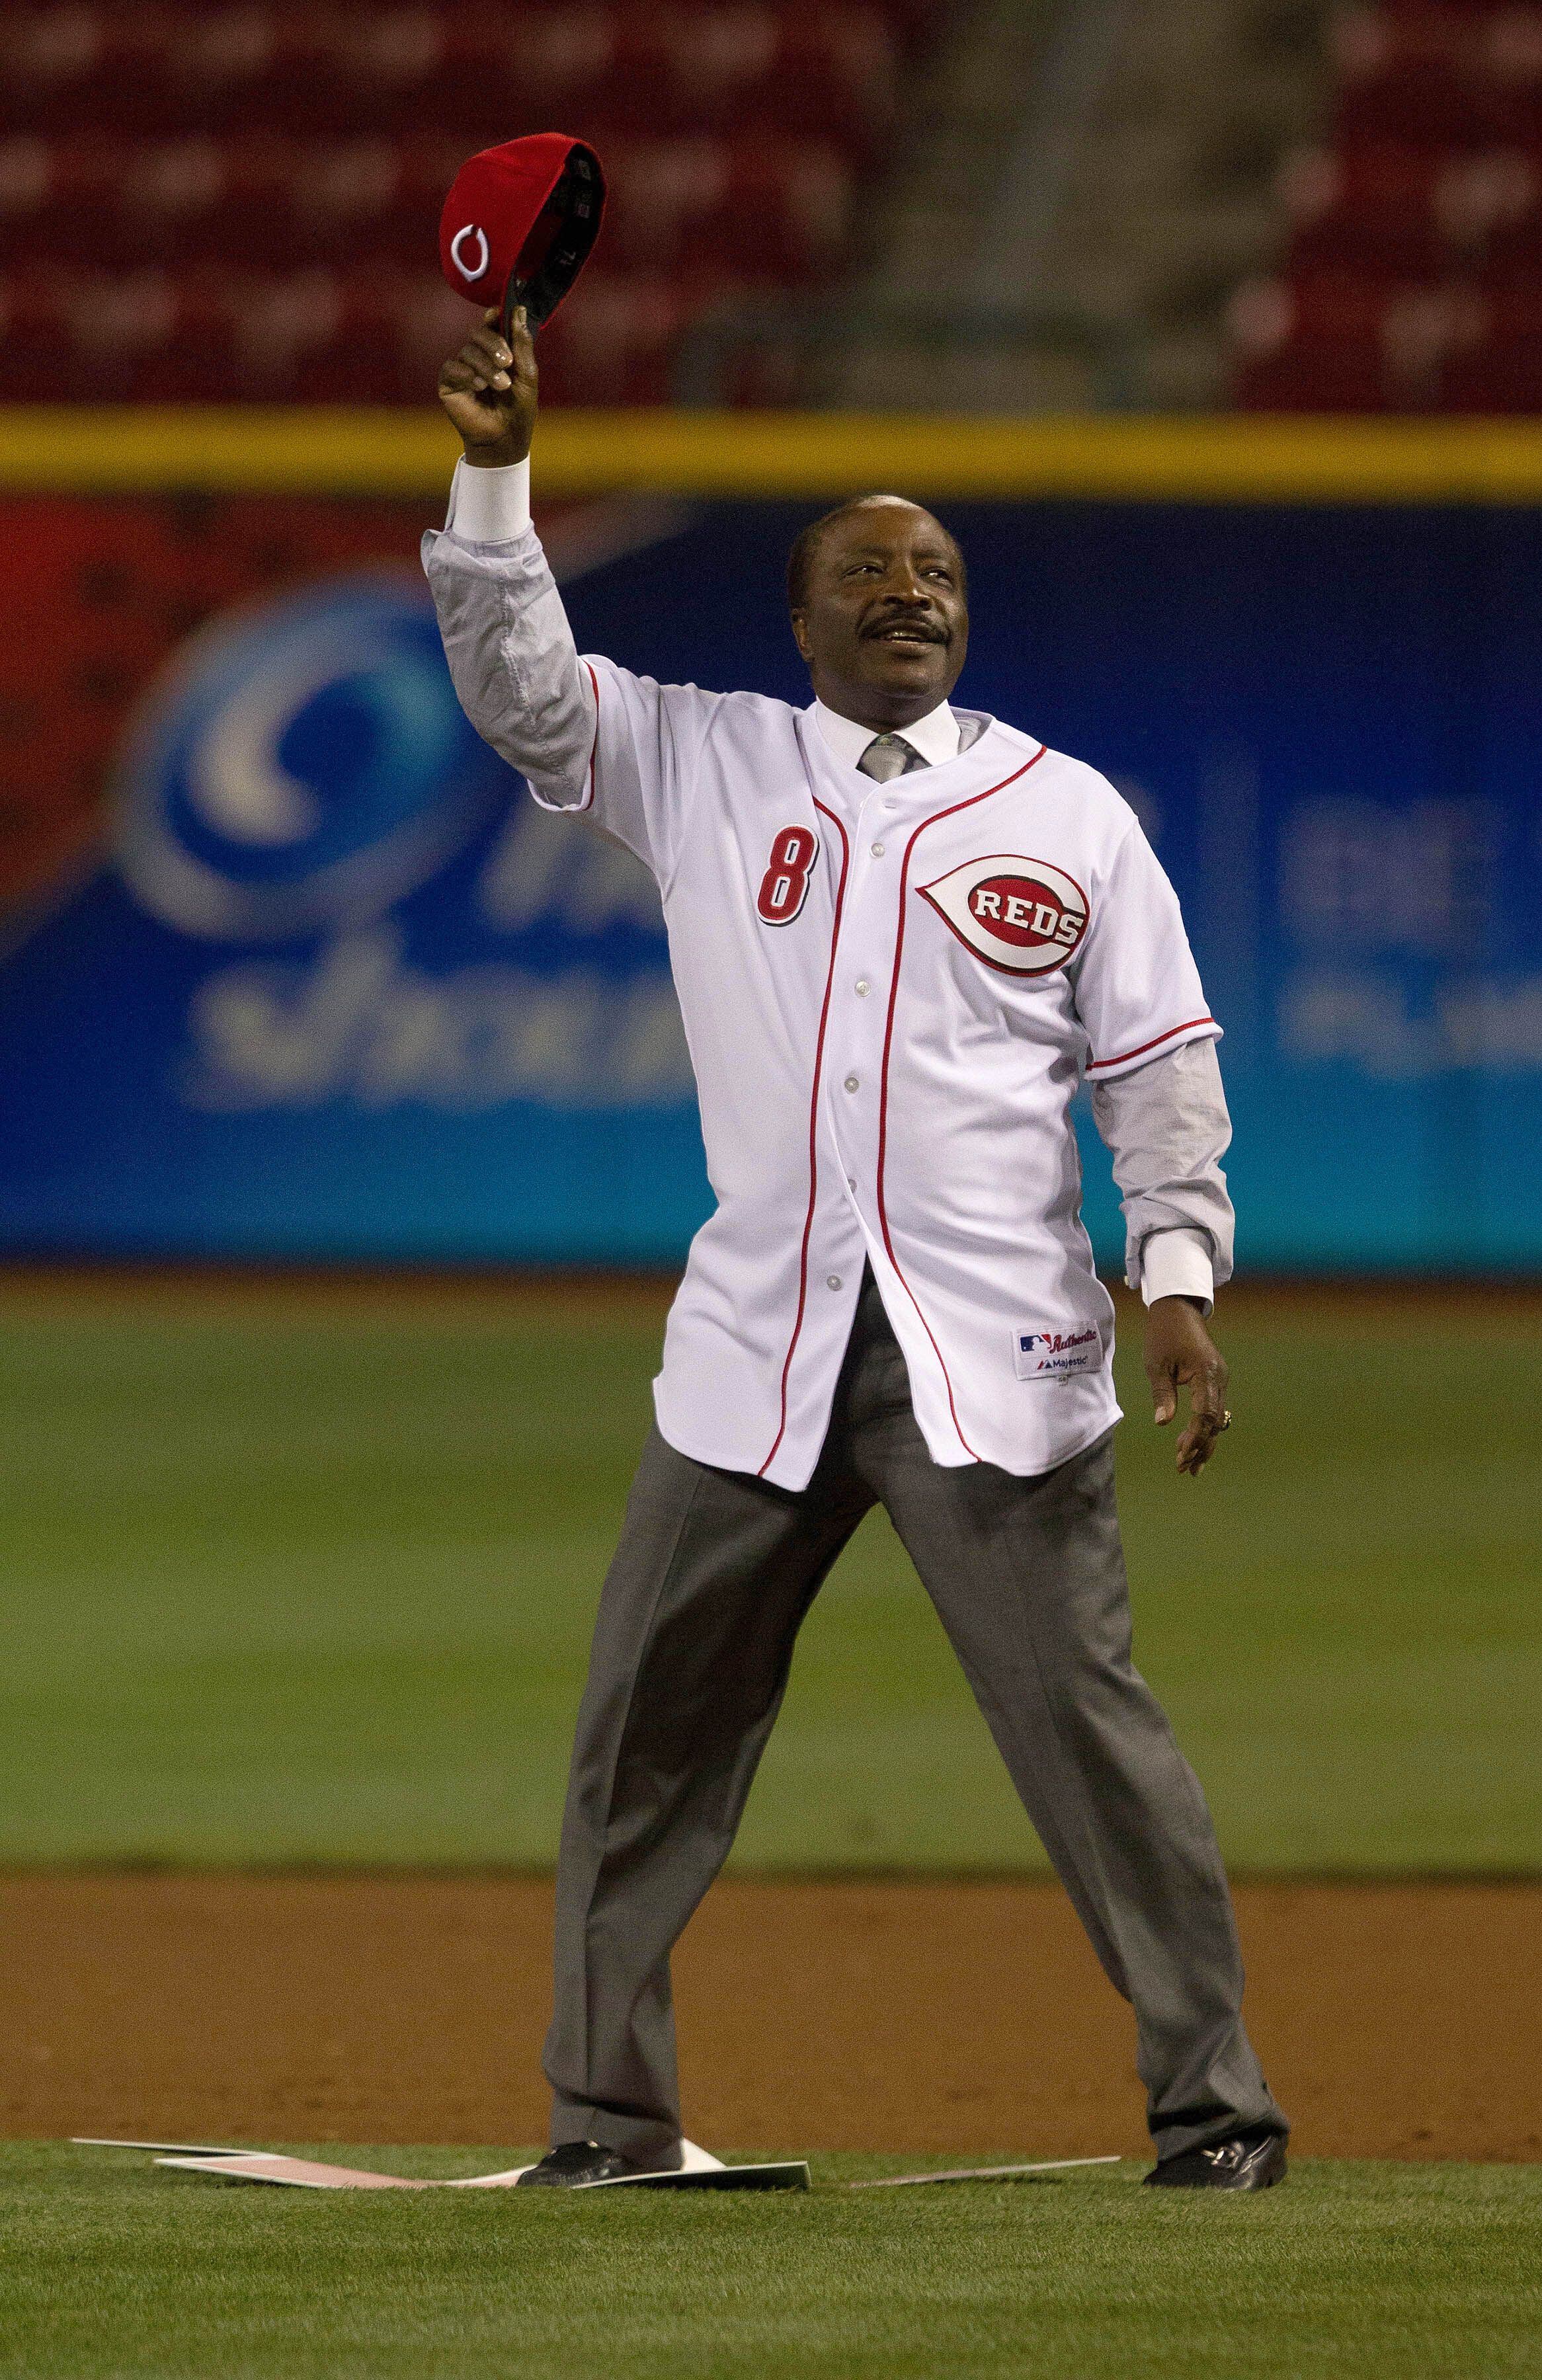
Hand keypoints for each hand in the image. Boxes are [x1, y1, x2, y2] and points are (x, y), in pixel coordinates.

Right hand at [437, 304, 536, 466]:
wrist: (505, 440)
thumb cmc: (518, 409)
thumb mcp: (527, 374)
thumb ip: (522, 343)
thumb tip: (518, 309)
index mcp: (497, 351)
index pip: (491, 324)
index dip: (493, 316)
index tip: (497, 314)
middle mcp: (478, 356)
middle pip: (478, 334)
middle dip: (493, 344)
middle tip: (507, 362)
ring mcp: (462, 369)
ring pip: (467, 351)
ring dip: (486, 367)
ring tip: (501, 385)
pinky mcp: (448, 384)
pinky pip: (451, 367)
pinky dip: (466, 374)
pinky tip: (478, 386)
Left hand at [1145, 1297, 1229, 1477]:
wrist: (1178, 1311)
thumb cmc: (1163, 1335)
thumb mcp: (1156, 1365)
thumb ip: (1162, 1394)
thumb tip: (1163, 1423)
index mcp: (1207, 1373)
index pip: (1205, 1415)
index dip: (1194, 1438)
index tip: (1180, 1456)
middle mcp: (1220, 1379)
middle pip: (1214, 1422)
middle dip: (1200, 1447)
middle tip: (1183, 1469)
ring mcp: (1221, 1380)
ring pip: (1216, 1419)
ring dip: (1204, 1442)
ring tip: (1190, 1466)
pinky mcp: (1217, 1381)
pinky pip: (1214, 1410)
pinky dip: (1205, 1428)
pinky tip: (1194, 1445)